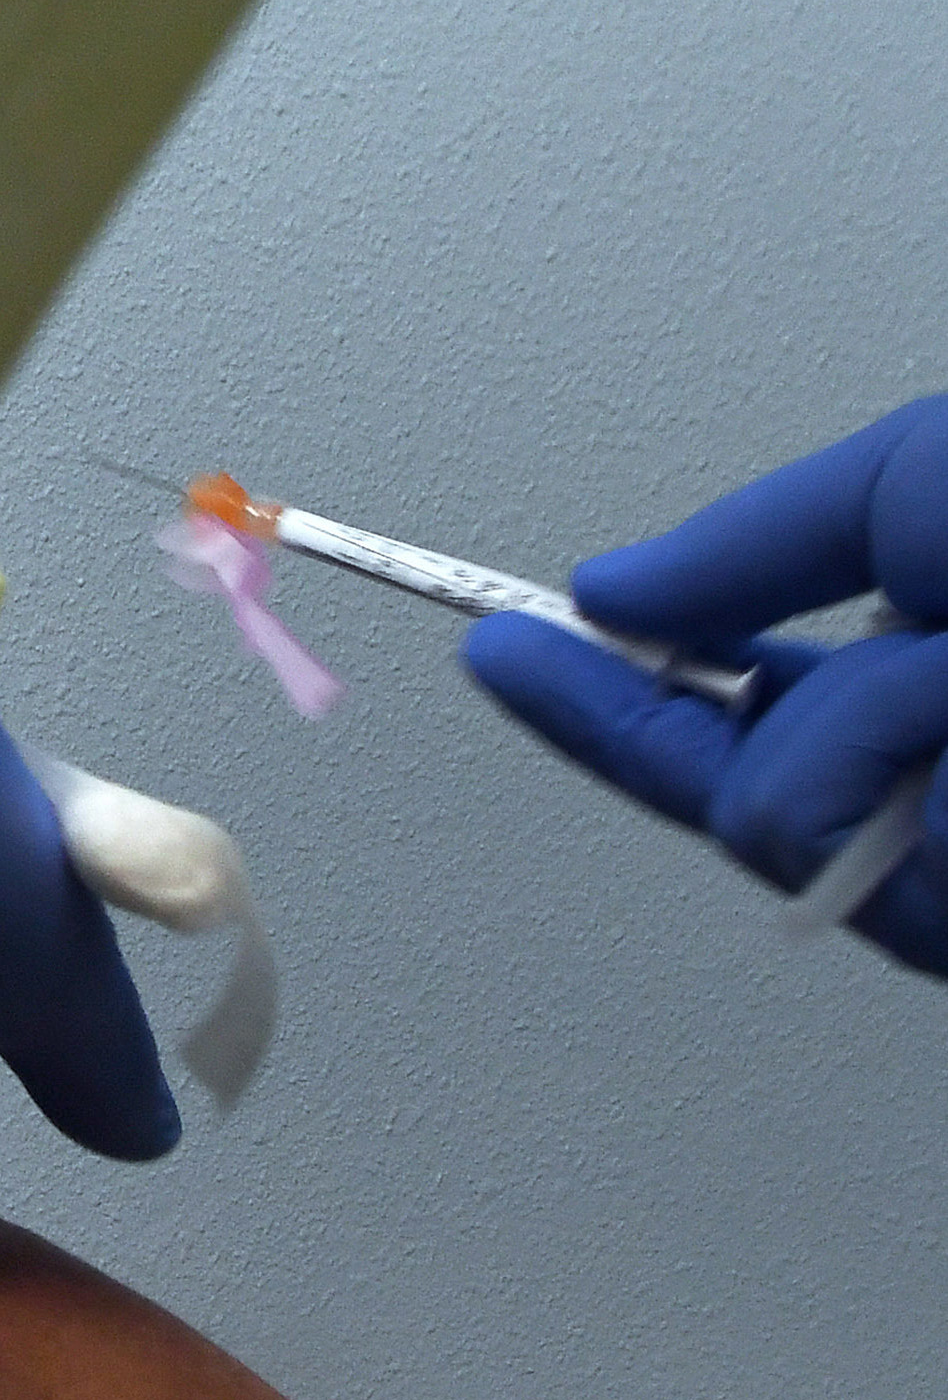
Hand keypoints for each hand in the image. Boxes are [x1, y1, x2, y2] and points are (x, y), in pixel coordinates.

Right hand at [464, 391, 947, 970]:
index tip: (496, 643)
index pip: (732, 714)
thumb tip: (608, 593)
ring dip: (862, 712)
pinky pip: (812, 821)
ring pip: (766, 811)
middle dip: (664, 716)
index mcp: (927, 698)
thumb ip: (756, 536)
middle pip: (732, 792)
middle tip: (532, 645)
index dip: (610, 688)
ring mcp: (932, 868)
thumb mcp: (920, 484)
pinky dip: (884, 744)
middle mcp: (923, 796)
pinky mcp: (939, 915)